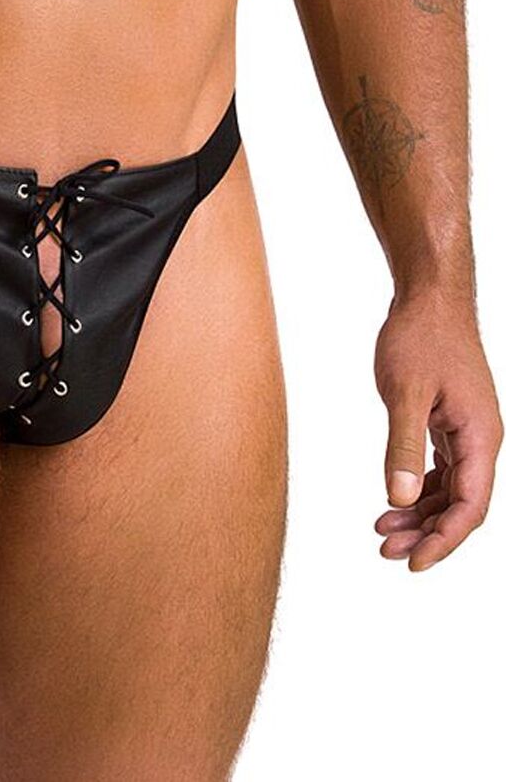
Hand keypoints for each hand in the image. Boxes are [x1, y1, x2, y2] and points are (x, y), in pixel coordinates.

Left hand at [374, 289, 501, 570]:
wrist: (428, 300)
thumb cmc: (419, 339)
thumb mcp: (404, 393)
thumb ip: (402, 444)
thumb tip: (397, 498)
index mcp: (480, 437)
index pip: (470, 506)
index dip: (444, 539)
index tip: (414, 563)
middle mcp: (480, 439)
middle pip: (461, 504)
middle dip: (427, 533)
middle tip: (386, 552)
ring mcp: (466, 431)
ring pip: (449, 489)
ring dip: (420, 513)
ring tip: (382, 531)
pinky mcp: (448, 422)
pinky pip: (440, 468)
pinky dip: (418, 488)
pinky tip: (393, 501)